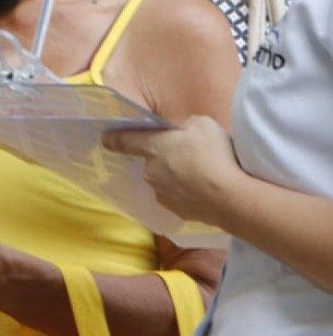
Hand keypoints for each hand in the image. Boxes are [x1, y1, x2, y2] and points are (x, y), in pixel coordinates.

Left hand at [103, 116, 242, 225]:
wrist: (230, 197)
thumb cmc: (214, 154)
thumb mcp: (201, 124)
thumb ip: (185, 127)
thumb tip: (182, 134)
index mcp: (153, 146)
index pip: (125, 140)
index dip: (114, 138)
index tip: (105, 138)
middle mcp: (151, 171)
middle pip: (152, 160)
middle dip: (165, 156)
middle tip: (190, 154)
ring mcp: (162, 193)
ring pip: (164, 179)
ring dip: (176, 176)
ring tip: (203, 174)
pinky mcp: (175, 211)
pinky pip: (177, 196)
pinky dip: (187, 193)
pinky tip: (205, 190)